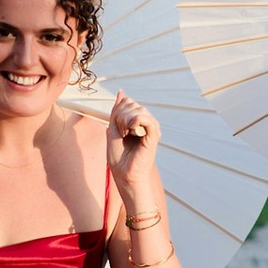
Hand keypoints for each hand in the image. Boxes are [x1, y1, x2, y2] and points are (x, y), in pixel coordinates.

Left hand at [106, 93, 164, 222]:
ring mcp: (150, 129)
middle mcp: (145, 124)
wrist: (123, 175)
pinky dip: (137, 120)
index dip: (118, 110)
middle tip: (120, 132)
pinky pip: (149, 119)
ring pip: (140, 110)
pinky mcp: (154, 136)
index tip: (116, 127)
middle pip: (133, 104)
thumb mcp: (112, 129)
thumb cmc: (118, 157)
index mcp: (135, 122)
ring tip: (125, 134)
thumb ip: (117, 111)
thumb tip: (122, 92)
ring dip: (126, 120)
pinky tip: (131, 130)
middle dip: (121, 115)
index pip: (128, 102)